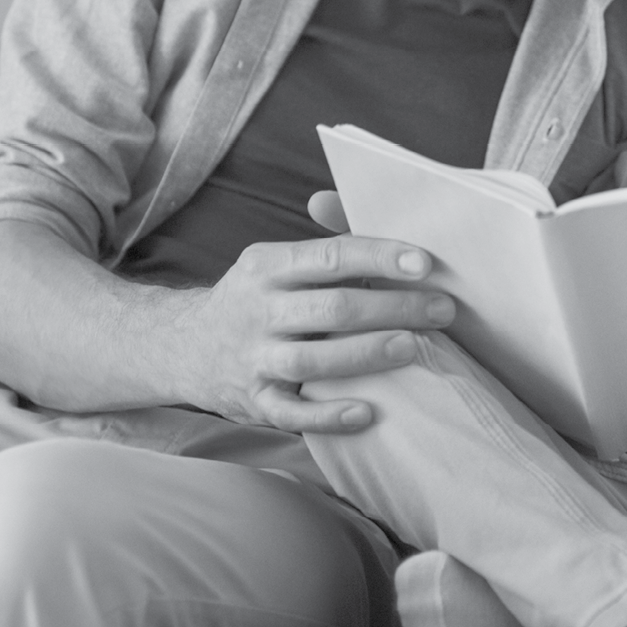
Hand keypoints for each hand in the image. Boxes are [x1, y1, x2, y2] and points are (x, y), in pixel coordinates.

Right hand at [195, 226, 452, 434]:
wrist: (184, 347)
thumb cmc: (255, 298)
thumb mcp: (275, 262)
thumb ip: (326, 245)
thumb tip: (373, 210)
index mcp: (265, 266)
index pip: (329, 257)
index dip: (378, 258)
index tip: (425, 263)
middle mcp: (256, 310)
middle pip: (330, 309)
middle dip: (392, 307)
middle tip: (442, 310)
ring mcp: (253, 359)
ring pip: (313, 362)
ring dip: (367, 355)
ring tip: (414, 348)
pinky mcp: (254, 402)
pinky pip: (292, 413)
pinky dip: (328, 416)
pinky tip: (367, 412)